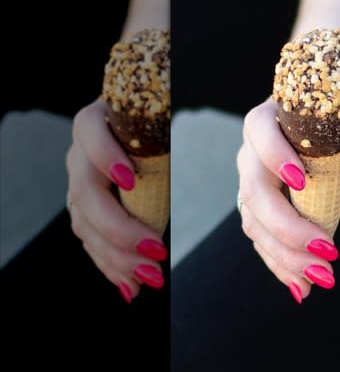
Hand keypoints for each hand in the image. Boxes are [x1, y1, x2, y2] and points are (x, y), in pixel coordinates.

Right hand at [66, 100, 168, 302]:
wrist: (131, 125)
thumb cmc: (149, 121)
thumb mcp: (153, 119)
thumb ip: (160, 130)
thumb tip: (194, 147)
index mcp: (94, 122)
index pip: (91, 133)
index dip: (106, 157)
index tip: (130, 180)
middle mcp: (78, 154)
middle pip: (86, 195)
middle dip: (120, 230)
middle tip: (157, 253)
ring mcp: (77, 184)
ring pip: (85, 225)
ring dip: (118, 258)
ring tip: (151, 277)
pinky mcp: (83, 210)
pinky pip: (91, 242)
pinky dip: (112, 268)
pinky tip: (132, 290)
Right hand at [237, 98, 339, 302]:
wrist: (315, 127)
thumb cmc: (333, 121)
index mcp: (267, 121)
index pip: (260, 131)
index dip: (276, 156)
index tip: (301, 181)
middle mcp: (250, 154)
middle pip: (255, 193)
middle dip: (289, 228)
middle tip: (328, 251)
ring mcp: (249, 185)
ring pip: (255, 225)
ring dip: (287, 256)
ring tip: (321, 277)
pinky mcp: (256, 213)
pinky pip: (262, 242)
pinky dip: (282, 267)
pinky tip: (302, 288)